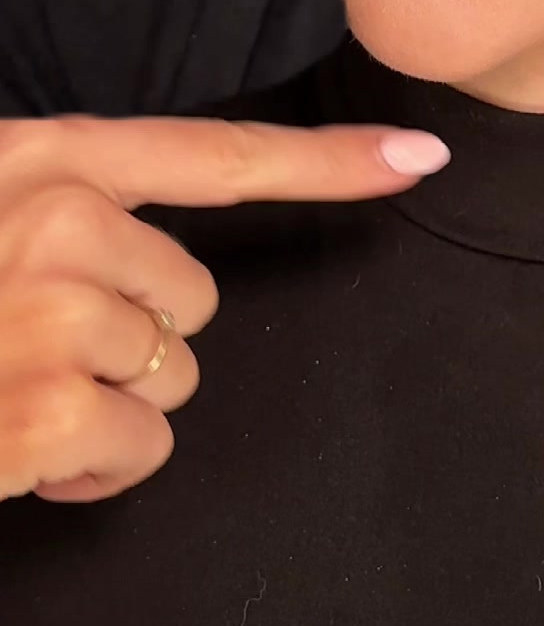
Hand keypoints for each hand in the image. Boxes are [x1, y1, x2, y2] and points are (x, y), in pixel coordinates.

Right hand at [0, 112, 446, 506]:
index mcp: (48, 159)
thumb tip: (156, 270)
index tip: (421, 156)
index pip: (218, 155)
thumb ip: (72, 212)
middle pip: (196, 297)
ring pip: (176, 378)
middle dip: (133, 341)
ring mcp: (58, 317)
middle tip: (33, 349)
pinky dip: (91, 470)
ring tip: (17, 391)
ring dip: (105, 408)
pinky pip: (142, 449)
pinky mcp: (50, 413)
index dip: (329, 159)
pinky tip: (23, 449)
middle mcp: (61, 222)